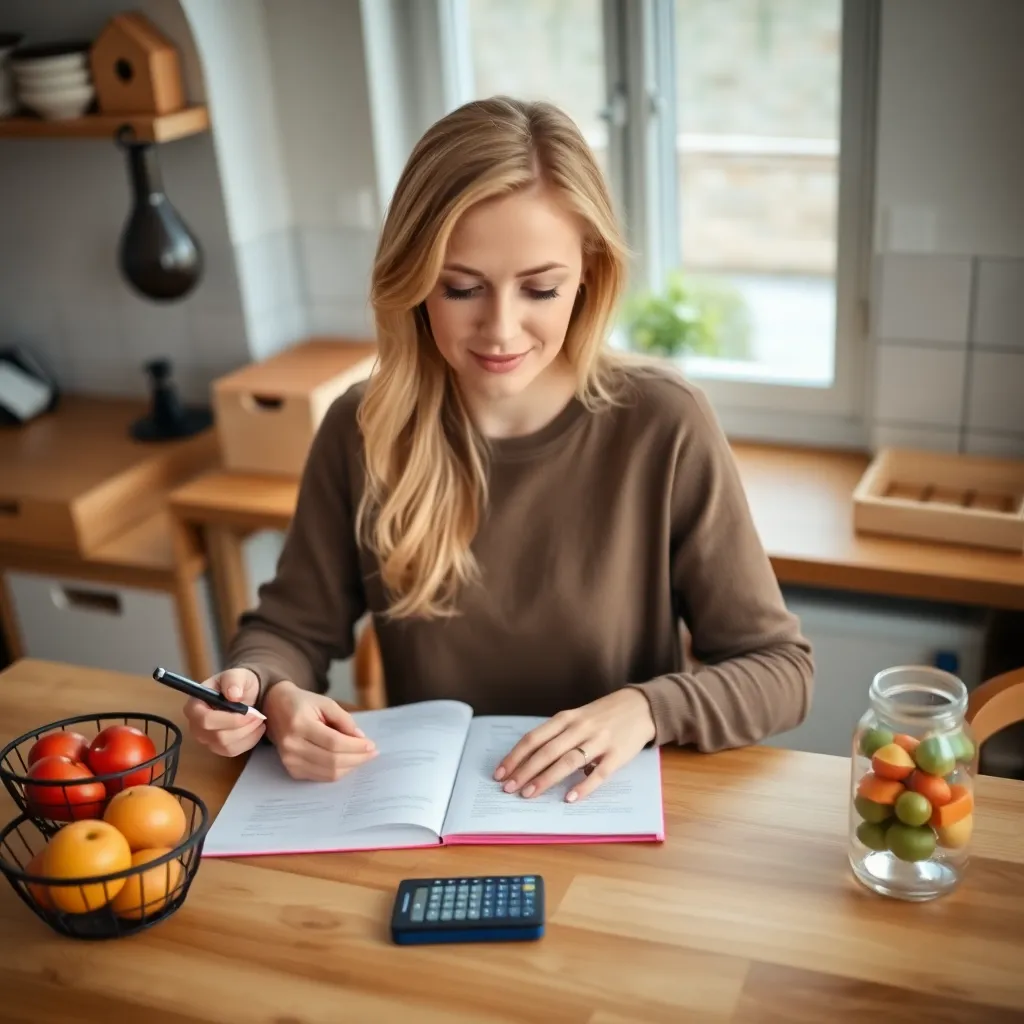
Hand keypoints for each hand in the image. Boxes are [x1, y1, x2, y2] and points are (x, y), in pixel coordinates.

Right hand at [183, 668, 265, 756]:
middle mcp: (195, 725)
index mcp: (194, 706)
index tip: (249, 711)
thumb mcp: (236, 675)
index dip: (228, 719)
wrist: (244, 694)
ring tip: (259, 719)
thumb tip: (233, 694)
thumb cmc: (236, 684)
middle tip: (258, 715)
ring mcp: (206, 739)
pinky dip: (249, 741)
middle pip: (216, 736)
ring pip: (226, 746)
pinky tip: (256, 729)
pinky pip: (233, 751)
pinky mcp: (218, 748)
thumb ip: (233, 681)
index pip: (205, 720)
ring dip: (247, 734)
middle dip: (241, 727)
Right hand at [263, 681, 377, 781]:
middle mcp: (291, 746)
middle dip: (357, 758)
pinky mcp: (291, 770)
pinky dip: (338, 771)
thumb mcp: (326, 703)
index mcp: (299, 725)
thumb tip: (360, 739)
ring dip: (350, 767)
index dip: (355, 747)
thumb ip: (344, 720)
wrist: (274, 708)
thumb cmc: (303, 703)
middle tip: (372, 753)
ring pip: (328, 773)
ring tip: (363, 757)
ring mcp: (289, 761)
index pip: (334, 743)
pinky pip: (320, 777)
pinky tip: (347, 761)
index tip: (371, 745)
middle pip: (332, 760)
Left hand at [493, 689, 656, 802]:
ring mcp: (599, 741)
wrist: (640, 706)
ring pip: (568, 761)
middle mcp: (580, 728)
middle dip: (525, 771)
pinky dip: (583, 786)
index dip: (515, 756)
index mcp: (566, 718)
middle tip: (508, 788)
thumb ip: (557, 735)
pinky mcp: (617, 754)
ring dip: (546, 779)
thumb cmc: (602, 715)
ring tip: (529, 794)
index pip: (534, 738)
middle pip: (547, 751)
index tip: (500, 773)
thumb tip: (530, 761)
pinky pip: (598, 773)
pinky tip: (569, 798)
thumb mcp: (577, 717)